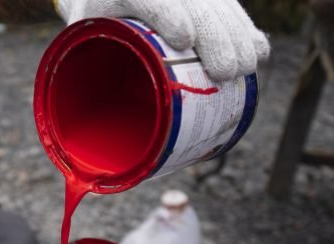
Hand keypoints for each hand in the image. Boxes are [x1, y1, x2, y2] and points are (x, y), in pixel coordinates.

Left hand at [55, 0, 269, 80]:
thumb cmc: (90, 28)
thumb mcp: (76, 43)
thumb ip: (76, 73)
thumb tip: (79, 140)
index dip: (168, 13)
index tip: (184, 39)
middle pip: (195, 3)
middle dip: (215, 36)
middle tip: (225, 72)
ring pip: (218, 6)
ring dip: (237, 37)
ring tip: (245, 69)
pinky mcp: (205, 0)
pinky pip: (231, 9)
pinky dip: (245, 31)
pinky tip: (258, 52)